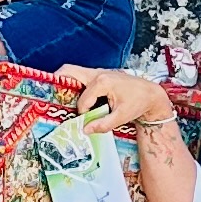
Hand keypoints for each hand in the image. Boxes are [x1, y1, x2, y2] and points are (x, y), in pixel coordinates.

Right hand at [59, 67, 174, 131]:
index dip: (82, 112)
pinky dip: (73, 84)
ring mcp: (98, 72)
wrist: (151, 94)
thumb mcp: (121, 117)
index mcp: (102, 82)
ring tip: (58, 97)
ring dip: (65, 83)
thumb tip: (85, 130)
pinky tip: (74, 97)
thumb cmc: (138, 103)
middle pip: (69, 71)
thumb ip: (102, 124)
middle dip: (57, 81)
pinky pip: (81, 77)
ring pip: (73, 72)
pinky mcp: (99, 75)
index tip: (85, 120)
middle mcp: (98, 73)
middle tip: (49, 95)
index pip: (83, 99)